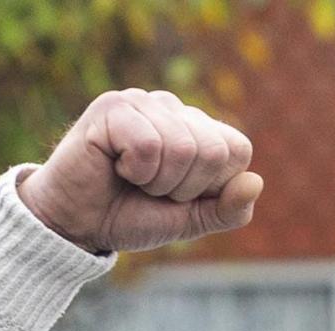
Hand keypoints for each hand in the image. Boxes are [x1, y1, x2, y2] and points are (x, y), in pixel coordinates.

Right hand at [17, 88, 264, 256]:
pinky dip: (135, 171)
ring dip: (157, 181)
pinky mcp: (113, 106)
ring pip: (182, 148)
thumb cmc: (130, 216)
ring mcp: (143, 102)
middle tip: (151, 189)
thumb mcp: (188, 221)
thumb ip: (227, 209)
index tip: (178, 195)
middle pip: (213, 150)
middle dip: (184, 187)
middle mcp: (173, 108)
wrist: (78, 225)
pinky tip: (115, 166)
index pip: (237, 149)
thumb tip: (256, 183)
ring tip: (132, 178)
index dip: (211, 186)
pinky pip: (149, 146)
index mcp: (197, 129)